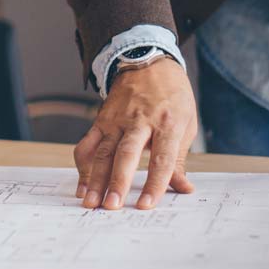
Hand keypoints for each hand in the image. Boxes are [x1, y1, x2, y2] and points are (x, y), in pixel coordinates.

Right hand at [73, 57, 197, 209]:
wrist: (149, 62)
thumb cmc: (172, 96)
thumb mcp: (186, 123)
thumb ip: (179, 159)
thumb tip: (183, 189)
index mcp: (168, 123)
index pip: (161, 159)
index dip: (154, 183)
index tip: (146, 205)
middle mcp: (140, 121)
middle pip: (126, 154)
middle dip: (118, 182)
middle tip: (112, 206)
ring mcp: (117, 120)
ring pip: (102, 152)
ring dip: (95, 179)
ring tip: (90, 202)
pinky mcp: (101, 120)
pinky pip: (88, 143)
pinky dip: (82, 165)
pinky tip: (82, 185)